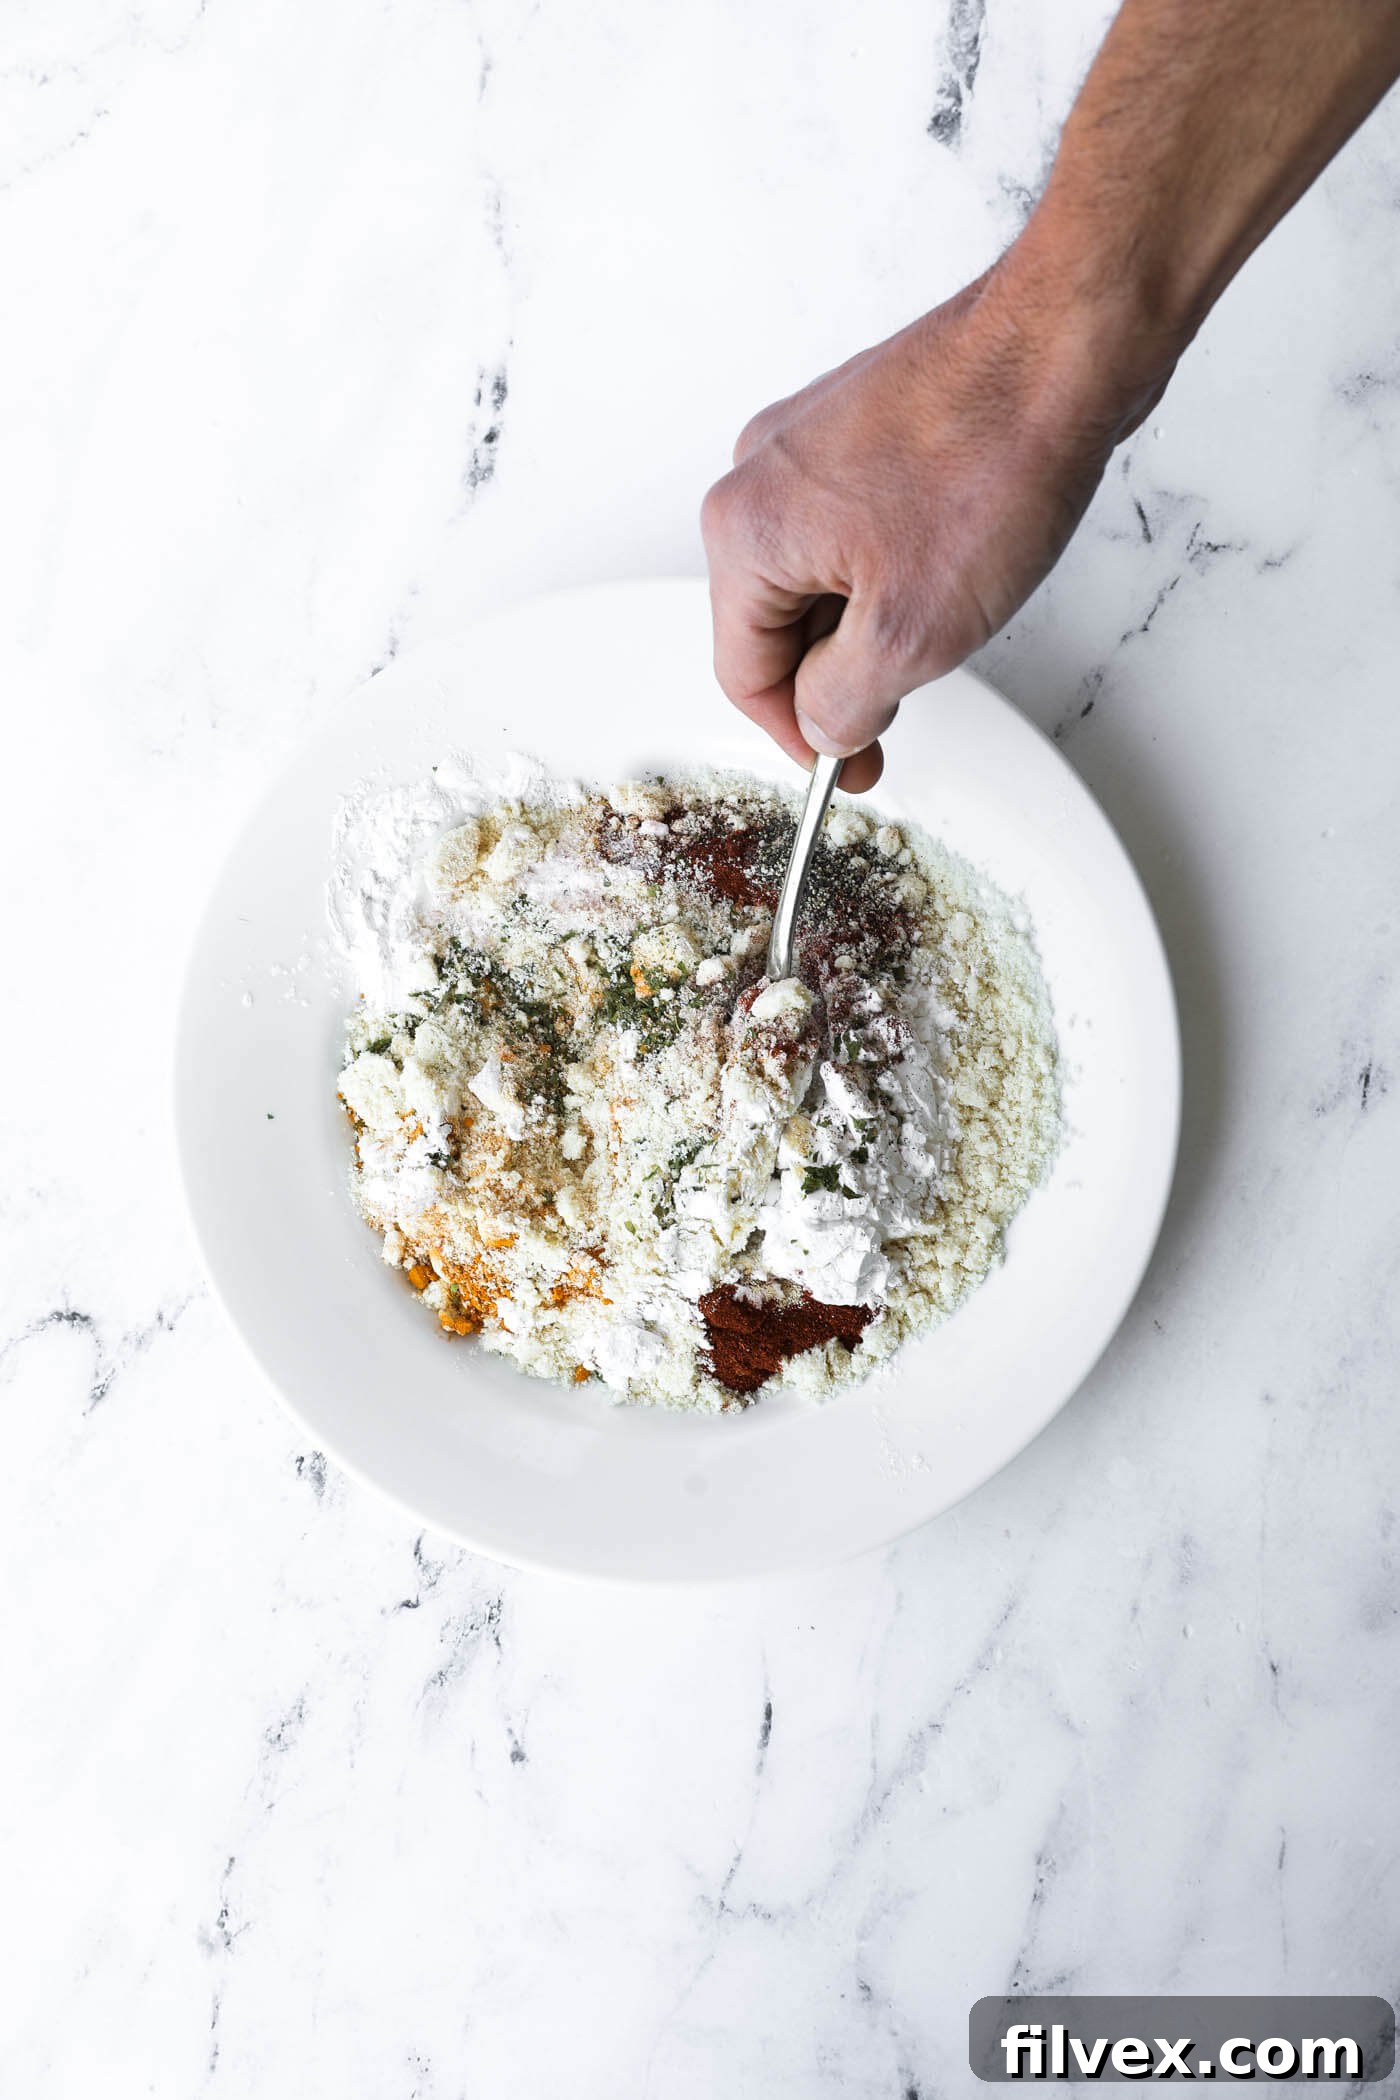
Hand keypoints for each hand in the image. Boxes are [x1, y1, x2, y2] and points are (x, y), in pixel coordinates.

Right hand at [700, 247, 1170, 791]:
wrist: (1064, 344)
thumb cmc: (989, 460)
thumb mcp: (908, 634)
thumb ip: (845, 703)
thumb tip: (827, 728)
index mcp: (744, 530)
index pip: (745, 674)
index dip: (800, 738)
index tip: (848, 769)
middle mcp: (758, 474)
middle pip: (775, 623)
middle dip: (837, 675)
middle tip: (901, 712)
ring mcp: (809, 441)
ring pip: (820, 576)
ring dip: (868, 622)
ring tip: (942, 623)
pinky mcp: (863, 425)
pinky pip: (856, 527)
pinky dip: (891, 568)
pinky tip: (949, 569)